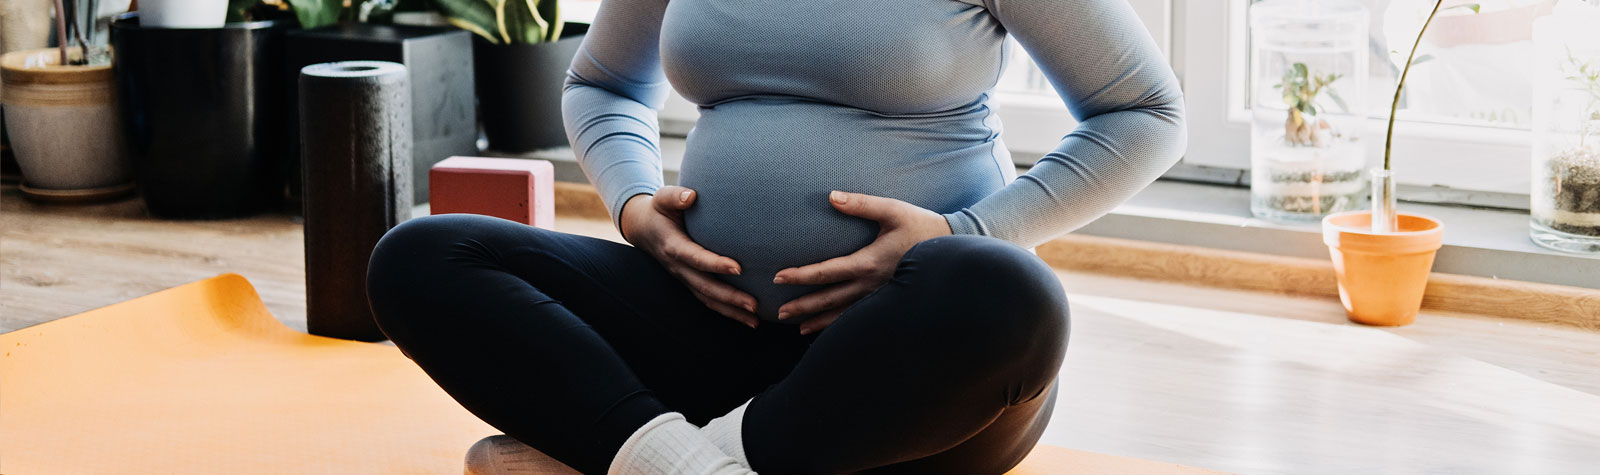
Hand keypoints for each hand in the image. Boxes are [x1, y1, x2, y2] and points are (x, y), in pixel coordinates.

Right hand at [621, 186, 759, 327]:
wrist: (644, 229)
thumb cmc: (659, 210)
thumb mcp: (662, 198)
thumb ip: (675, 196)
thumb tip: (691, 196)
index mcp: (673, 246)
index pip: (695, 257)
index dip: (715, 264)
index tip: (738, 268)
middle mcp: (678, 267)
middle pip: (704, 286)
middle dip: (729, 297)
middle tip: (754, 305)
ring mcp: (684, 278)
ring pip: (707, 299)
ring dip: (731, 311)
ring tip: (755, 320)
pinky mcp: (690, 283)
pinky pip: (708, 300)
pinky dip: (727, 311)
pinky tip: (748, 319)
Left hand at [774, 191, 952, 333]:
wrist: (954, 247)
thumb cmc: (922, 225)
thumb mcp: (892, 210)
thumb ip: (861, 204)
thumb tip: (831, 197)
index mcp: (869, 263)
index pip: (826, 272)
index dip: (800, 276)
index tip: (778, 278)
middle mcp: (872, 285)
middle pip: (829, 299)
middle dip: (803, 306)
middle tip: (778, 313)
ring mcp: (881, 296)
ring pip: (844, 314)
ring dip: (819, 321)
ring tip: (797, 328)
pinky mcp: (889, 300)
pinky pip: (860, 316)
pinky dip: (841, 325)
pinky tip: (830, 330)